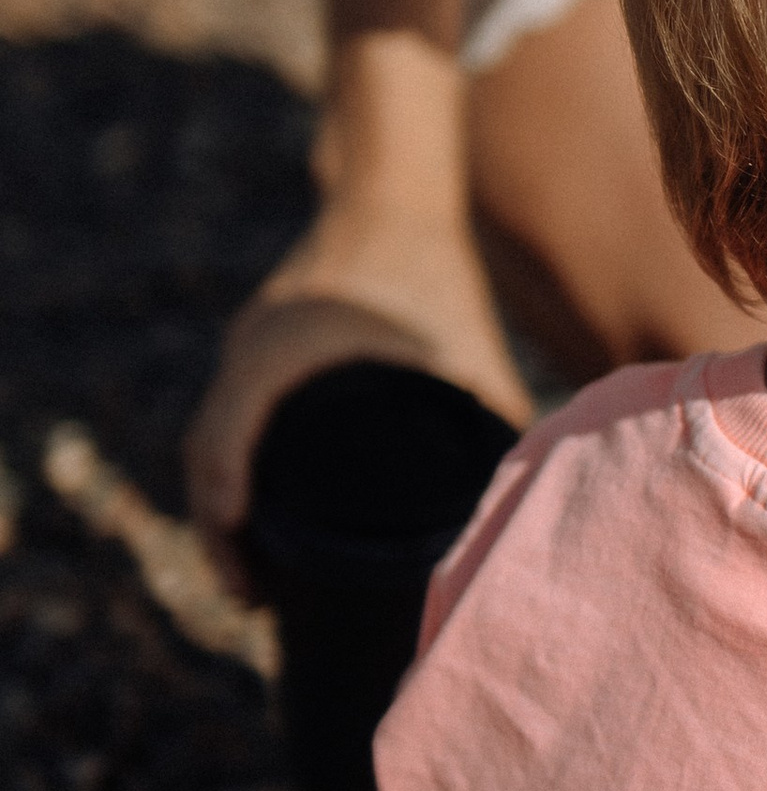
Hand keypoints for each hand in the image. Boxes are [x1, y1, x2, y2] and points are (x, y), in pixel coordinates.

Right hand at [186, 212, 530, 580]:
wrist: (393, 192)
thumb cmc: (431, 267)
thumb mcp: (464, 343)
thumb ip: (495, 411)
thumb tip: (531, 497)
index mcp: (287, 346)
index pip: (228, 434)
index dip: (226, 506)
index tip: (246, 567)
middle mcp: (254, 349)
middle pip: (211, 452)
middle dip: (223, 531)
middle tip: (256, 599)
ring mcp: (250, 349)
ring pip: (216, 439)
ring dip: (224, 509)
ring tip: (256, 584)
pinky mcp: (260, 353)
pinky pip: (231, 420)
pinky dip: (235, 472)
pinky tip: (260, 520)